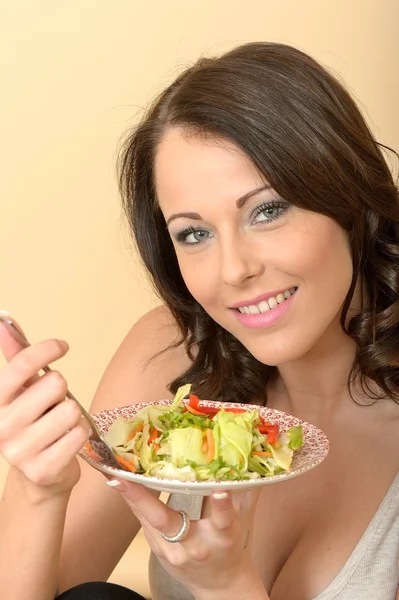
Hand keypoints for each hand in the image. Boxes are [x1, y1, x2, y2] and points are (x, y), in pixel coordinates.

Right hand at [0, 320, 89, 500]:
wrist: (38, 474)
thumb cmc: (33, 423)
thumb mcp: (22, 389)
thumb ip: (16, 357)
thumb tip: (5, 323)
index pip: (21, 364)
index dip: (46, 349)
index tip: (62, 346)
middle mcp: (1, 426)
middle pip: (55, 384)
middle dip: (62, 390)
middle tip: (53, 405)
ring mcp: (19, 451)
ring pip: (71, 410)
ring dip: (74, 414)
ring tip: (61, 425)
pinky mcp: (42, 470)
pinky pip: (79, 434)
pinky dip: (81, 433)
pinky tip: (68, 441)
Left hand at [108, 479, 265, 598]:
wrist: (220, 587)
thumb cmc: (233, 547)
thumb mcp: (243, 520)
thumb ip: (245, 490)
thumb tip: (252, 459)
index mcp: (224, 536)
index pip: (224, 520)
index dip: (223, 506)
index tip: (220, 491)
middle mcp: (196, 544)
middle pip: (169, 523)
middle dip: (144, 500)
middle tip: (123, 479)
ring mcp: (174, 551)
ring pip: (149, 522)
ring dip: (131, 498)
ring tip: (114, 477)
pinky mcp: (160, 551)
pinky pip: (144, 523)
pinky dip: (134, 502)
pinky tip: (120, 484)